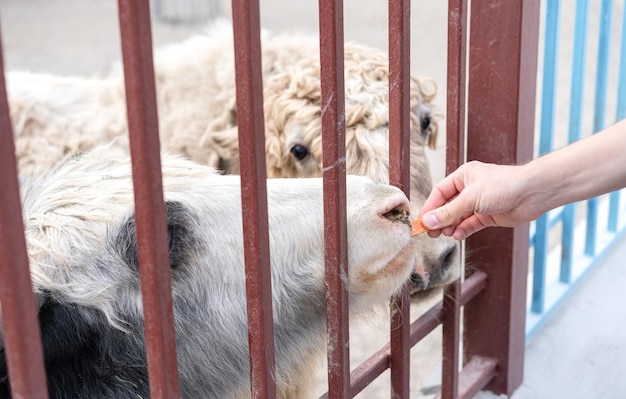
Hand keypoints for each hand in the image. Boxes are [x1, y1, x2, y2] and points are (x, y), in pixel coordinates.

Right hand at [418, 161, 542, 239]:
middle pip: (448, 206)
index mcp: (463, 177)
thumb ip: (448, 212)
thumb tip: (427, 222)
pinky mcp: (489, 215)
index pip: (440, 193)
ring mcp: (479, 203)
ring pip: (459, 216)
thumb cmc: (503, 186)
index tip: (421, 222)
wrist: (533, 194)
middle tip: (431, 233)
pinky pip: (471, 224)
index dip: (430, 207)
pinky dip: (464, 230)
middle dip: (439, 219)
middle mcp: (470, 189)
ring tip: (446, 234)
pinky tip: (458, 236)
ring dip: (451, 226)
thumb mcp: (470, 199)